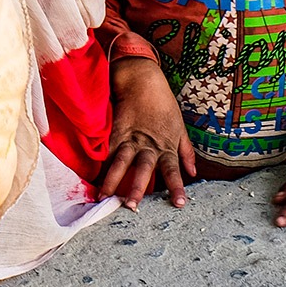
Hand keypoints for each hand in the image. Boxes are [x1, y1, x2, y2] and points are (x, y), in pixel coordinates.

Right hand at [97, 56, 195, 209]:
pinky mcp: (115, 130)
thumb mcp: (180, 128)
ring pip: (120, 162)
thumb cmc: (163, 104)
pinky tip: (91, 176)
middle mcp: (148, 145)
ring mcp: (130, 138)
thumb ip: (186, 152)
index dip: (176, 187)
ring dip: (112, 179)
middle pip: (142, 169)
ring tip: (104, 196)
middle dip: (136, 188)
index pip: (173, 170)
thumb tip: (194, 173)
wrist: (142, 80)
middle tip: (132, 206)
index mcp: (166, 146)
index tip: (179, 204)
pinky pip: (107, 149)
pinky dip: (100, 162)